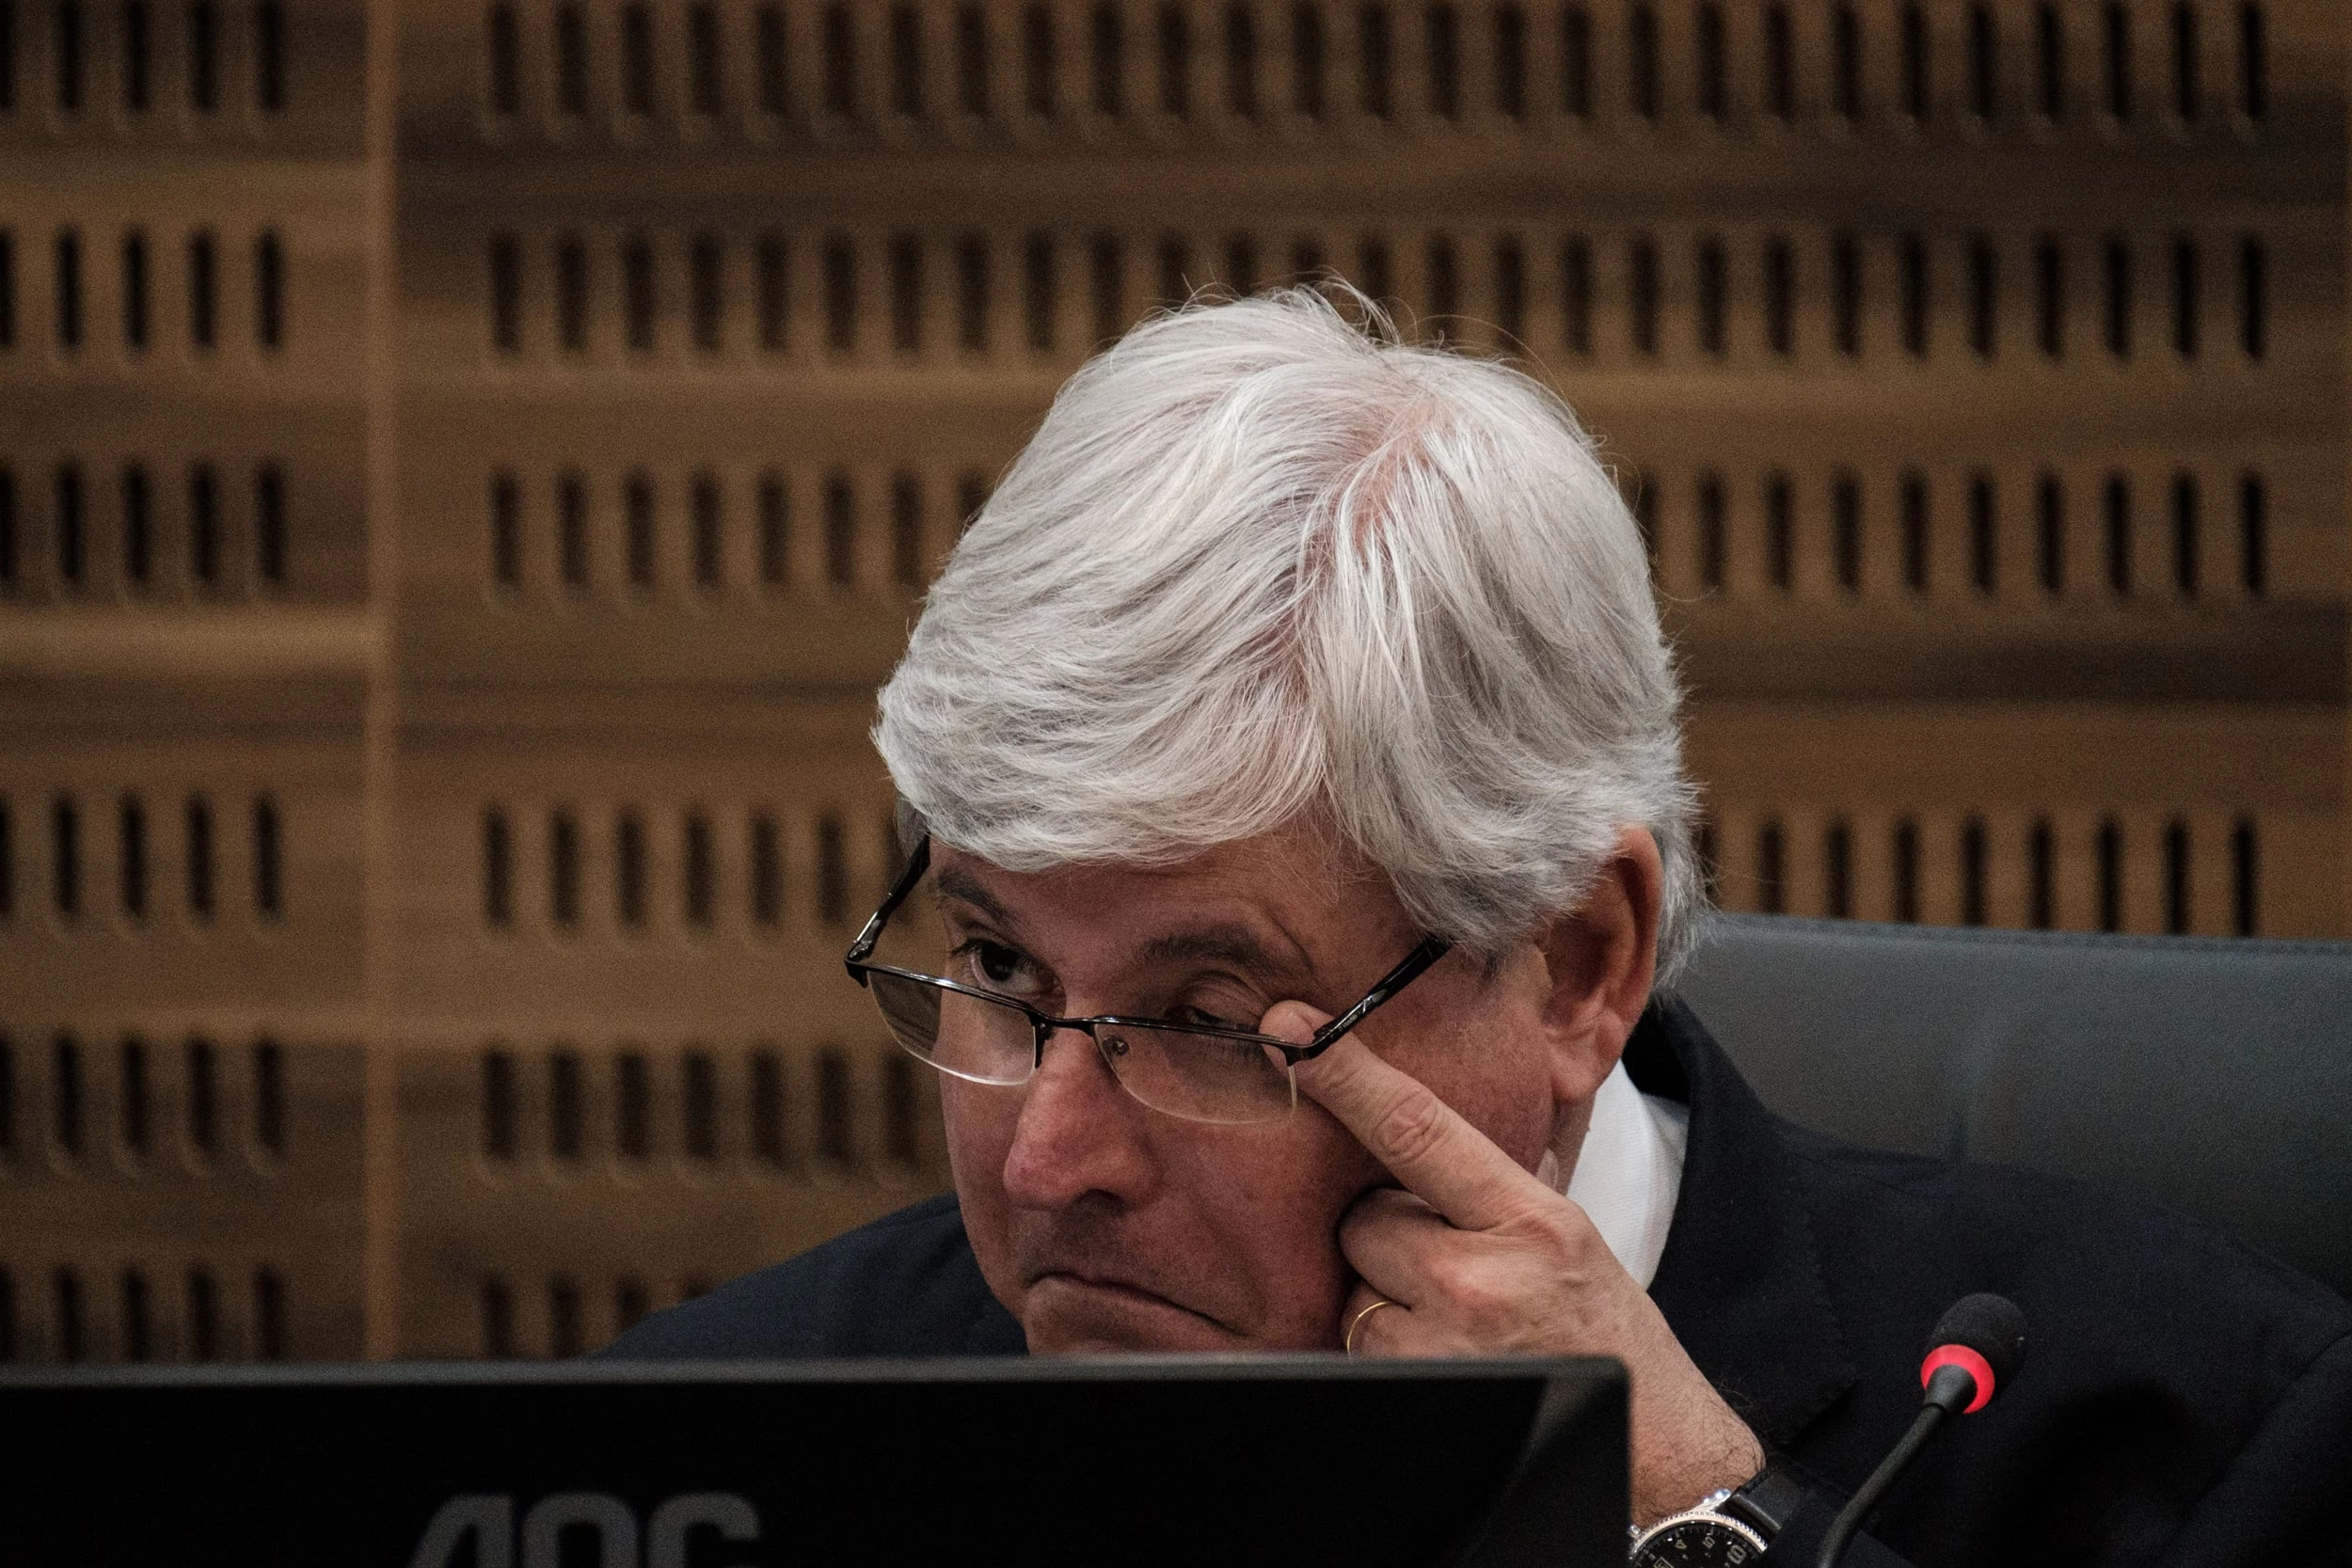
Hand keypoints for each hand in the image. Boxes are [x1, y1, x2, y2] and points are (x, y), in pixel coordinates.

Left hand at [1290, 1027, 1765, 1528]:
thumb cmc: (1608, 1336)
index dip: (1347, 1076)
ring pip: (1356, 1287)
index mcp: (1528, 1218)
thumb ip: (1500, 1181)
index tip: (1293, 1034)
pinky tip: (1446, 1358)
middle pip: (1365, 1220)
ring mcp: (1443, 1344)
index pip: (1416, 1127)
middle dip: (1390, 1237)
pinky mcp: (1413, 1390)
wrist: (1651, 1448)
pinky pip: (1359, 1346)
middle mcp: (1480, 1277)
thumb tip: (1422, 1120)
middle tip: (1452, 1268)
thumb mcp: (1571, 1234)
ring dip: (1388, 1299)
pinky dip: (1389, 1347)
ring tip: (1459, 1324)